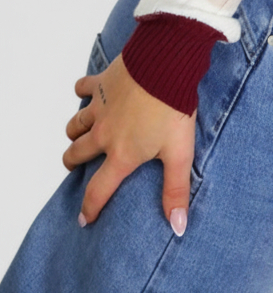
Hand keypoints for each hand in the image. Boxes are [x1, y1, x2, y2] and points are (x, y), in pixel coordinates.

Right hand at [63, 52, 195, 234]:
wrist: (165, 65)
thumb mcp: (179, 153)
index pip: (99, 190)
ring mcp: (99, 107)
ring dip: (75, 132)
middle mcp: (104, 133)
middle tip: (76, 166)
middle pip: (76, 154)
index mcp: (122, 154)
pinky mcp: (101, 83)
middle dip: (73, 163)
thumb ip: (175, 190)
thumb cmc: (172, 108)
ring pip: (74, 125)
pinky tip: (90, 93)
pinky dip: (82, 92)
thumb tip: (177, 227)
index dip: (90, 207)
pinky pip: (82, 88)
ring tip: (80, 135)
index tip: (83, 219)